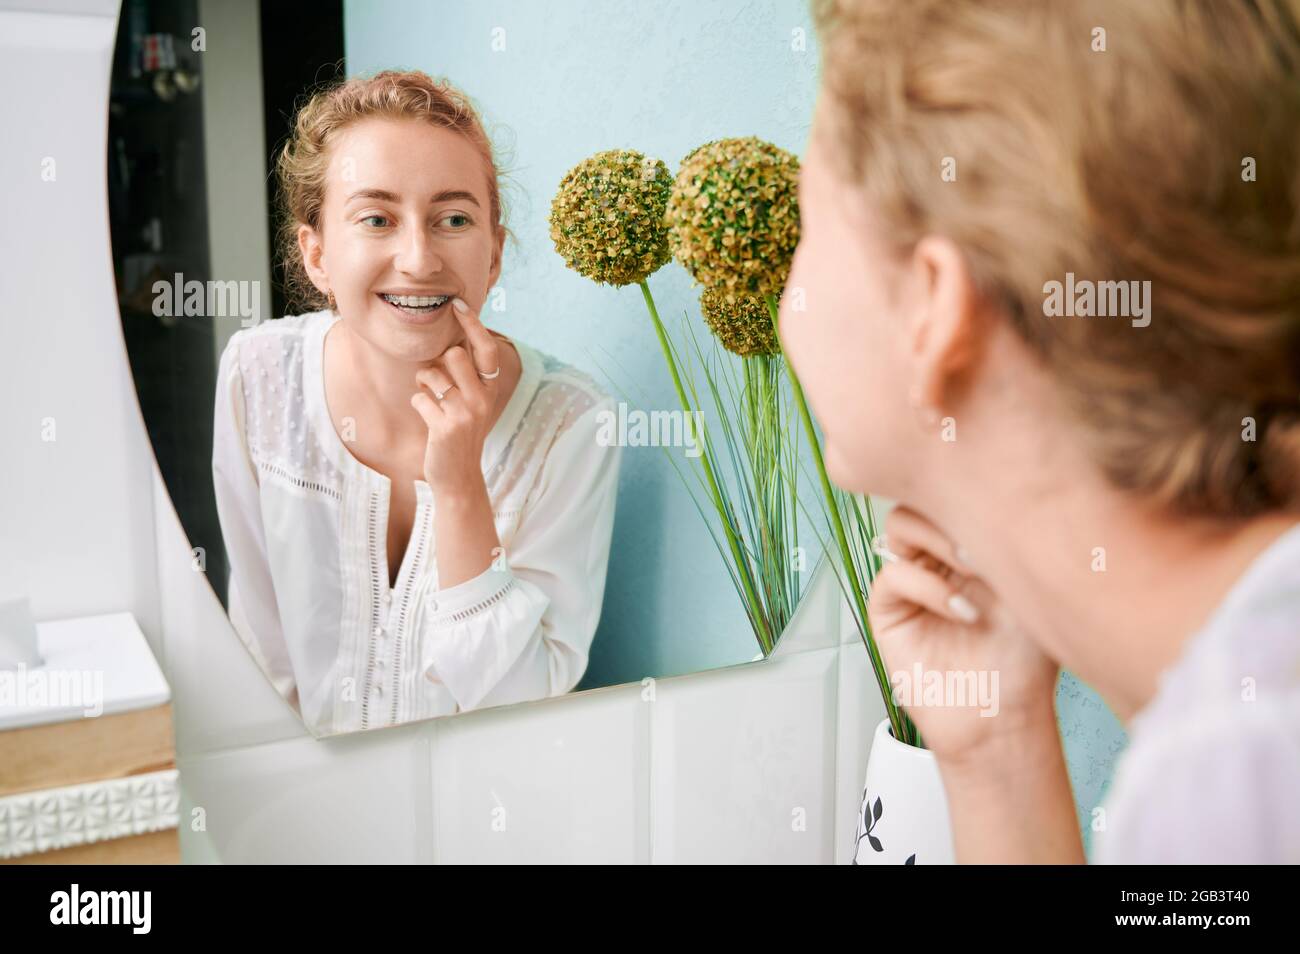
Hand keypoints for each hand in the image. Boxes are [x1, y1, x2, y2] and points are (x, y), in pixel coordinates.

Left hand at [409, 297, 501, 495]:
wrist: (459, 476)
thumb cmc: (460, 433)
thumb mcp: (472, 403)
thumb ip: (466, 376)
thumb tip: (452, 342)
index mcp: (491, 389)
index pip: (486, 349)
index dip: (473, 324)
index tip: (459, 303)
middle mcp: (482, 398)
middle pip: (454, 355)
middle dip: (438, 362)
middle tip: (437, 380)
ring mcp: (465, 413)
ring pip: (432, 374)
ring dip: (423, 382)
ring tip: (430, 397)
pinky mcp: (445, 426)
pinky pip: (418, 398)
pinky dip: (418, 405)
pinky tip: (428, 418)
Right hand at [868, 505, 1059, 765]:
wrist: (1004, 718)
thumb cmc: (1026, 661)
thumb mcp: (1035, 589)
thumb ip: (1019, 540)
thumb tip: (1022, 489)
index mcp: (973, 543)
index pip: (958, 492)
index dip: (976, 489)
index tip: (1010, 506)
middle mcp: (938, 556)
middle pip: (922, 497)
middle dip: (952, 506)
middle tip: (988, 536)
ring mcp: (913, 580)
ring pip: (900, 526)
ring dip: (936, 538)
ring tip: (974, 566)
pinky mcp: (889, 611)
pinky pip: (893, 574)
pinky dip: (928, 586)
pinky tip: (964, 611)